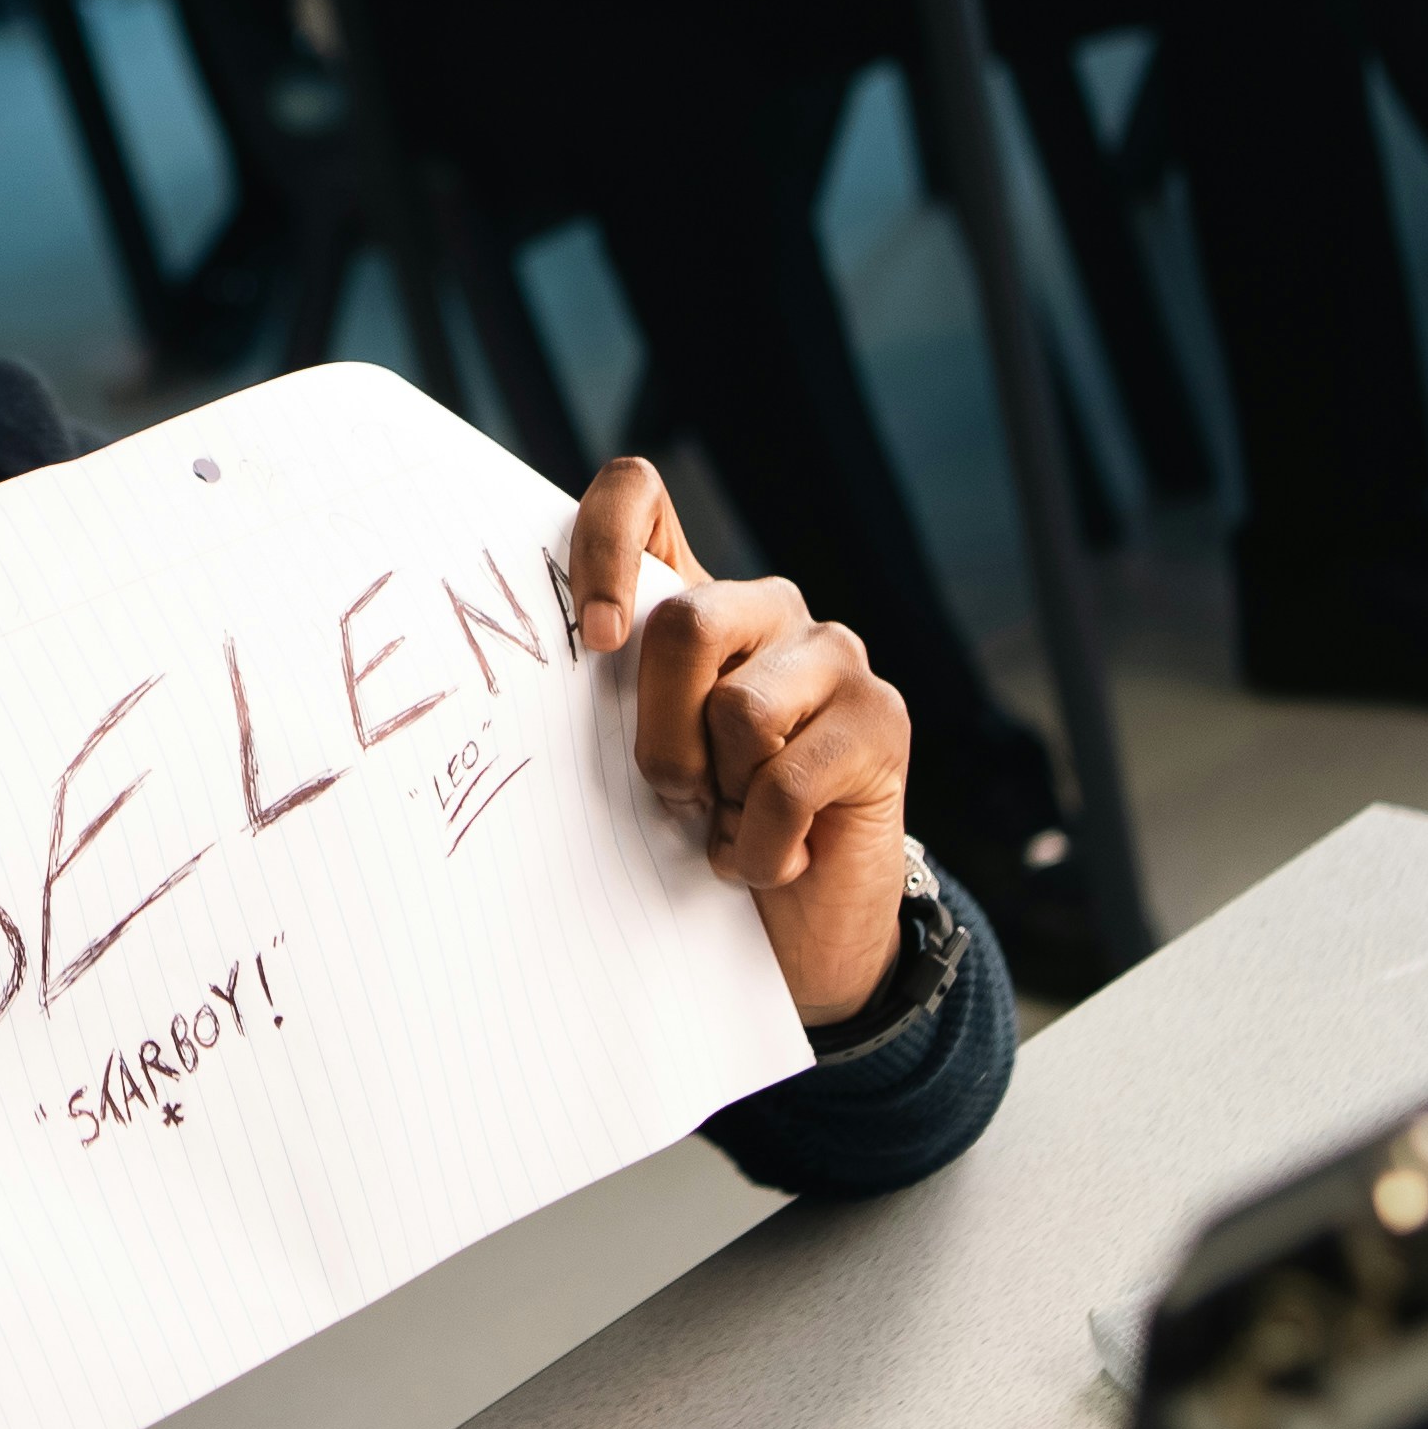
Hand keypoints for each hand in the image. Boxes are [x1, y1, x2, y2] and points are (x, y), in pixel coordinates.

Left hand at [568, 460, 919, 1027]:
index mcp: (694, 600)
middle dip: (661, 733)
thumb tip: (545, 674)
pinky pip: (786, 782)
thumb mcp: (641, 760)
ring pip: (738, 709)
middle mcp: (768, 607)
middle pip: (684, 623)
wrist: (802, 933)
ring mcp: (834, 655)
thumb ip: (612, 702)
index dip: (600, 542)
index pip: (638, 495)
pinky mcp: (882, 718)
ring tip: (733, 822)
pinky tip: (777, 858)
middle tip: (676, 793)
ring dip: (720, 798)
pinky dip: (760, 847)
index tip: (594, 642)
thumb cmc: (700, 833)